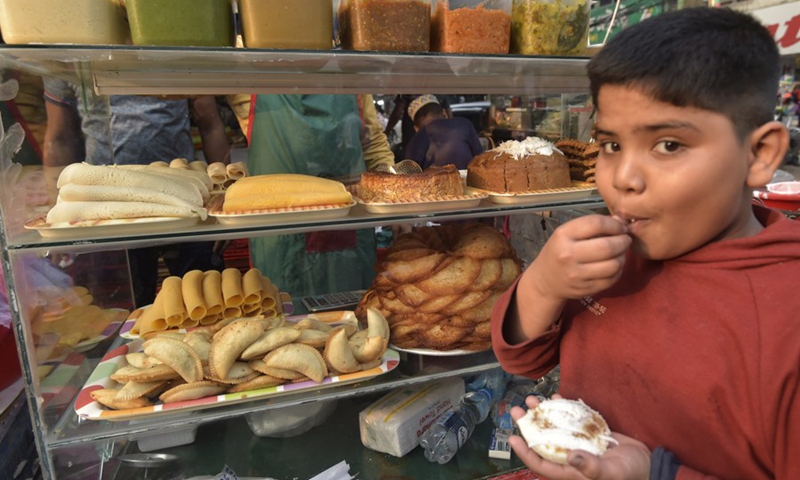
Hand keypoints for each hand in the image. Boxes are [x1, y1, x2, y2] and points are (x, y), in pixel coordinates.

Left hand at [510, 395, 650, 479]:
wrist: (649, 465)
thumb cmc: (630, 474)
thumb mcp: (612, 472)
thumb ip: (591, 467)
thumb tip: (570, 457)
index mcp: (571, 472)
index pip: (541, 463)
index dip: (525, 452)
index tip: (512, 437)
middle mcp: (570, 459)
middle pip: (543, 441)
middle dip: (529, 426)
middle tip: (517, 409)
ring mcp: (579, 445)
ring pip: (554, 429)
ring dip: (543, 414)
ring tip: (532, 398)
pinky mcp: (588, 435)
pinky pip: (571, 421)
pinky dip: (563, 409)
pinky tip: (556, 396)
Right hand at [522, 214, 630, 301]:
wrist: (545, 281)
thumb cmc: (558, 251)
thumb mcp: (567, 233)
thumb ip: (592, 225)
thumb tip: (621, 221)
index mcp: (563, 236)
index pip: (596, 224)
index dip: (614, 224)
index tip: (621, 226)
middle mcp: (568, 255)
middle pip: (607, 246)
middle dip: (623, 241)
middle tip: (626, 239)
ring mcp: (577, 275)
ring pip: (613, 265)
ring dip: (622, 257)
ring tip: (620, 253)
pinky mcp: (586, 289)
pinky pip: (612, 279)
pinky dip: (618, 270)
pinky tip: (614, 265)